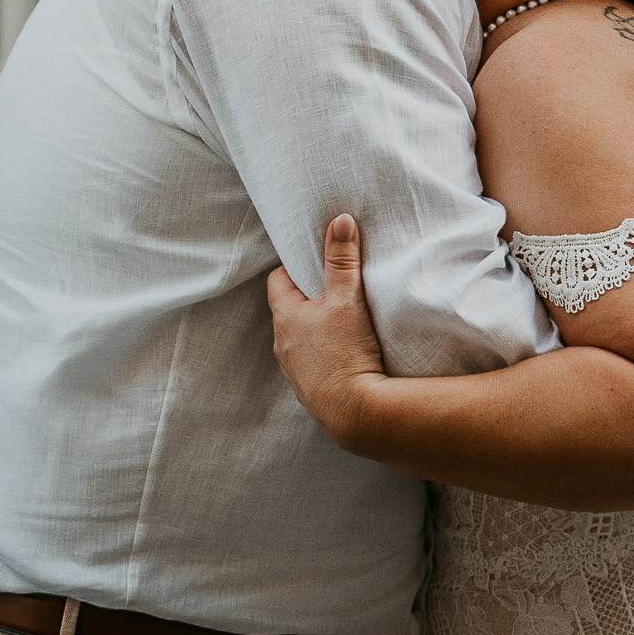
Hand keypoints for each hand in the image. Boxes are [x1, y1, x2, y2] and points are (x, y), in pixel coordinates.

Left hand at [266, 215, 384, 446]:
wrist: (355, 413)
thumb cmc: (346, 353)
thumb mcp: (347, 299)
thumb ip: (342, 260)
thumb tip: (339, 221)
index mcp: (285, 316)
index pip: (278, 280)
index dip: (296, 267)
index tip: (317, 261)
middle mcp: (282, 343)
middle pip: (290, 308)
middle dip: (310, 296)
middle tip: (336, 286)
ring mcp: (294, 369)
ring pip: (301, 337)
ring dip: (317, 327)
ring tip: (344, 320)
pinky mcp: (310, 389)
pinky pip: (312, 361)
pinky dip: (324, 351)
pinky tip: (346, 352)